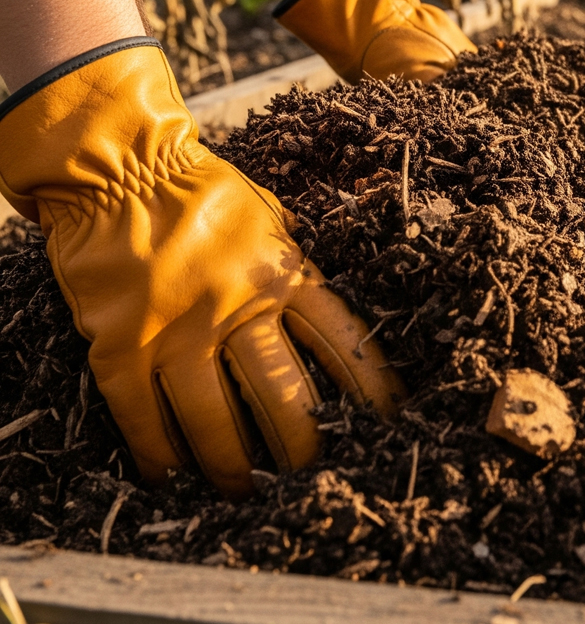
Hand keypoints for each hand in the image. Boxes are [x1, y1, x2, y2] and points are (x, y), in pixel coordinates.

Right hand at [0, 40, 400, 497]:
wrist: (120, 169)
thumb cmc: (202, 192)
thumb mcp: (269, 217)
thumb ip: (294, 263)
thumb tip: (328, 300)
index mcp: (285, 273)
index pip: (343, 342)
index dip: (369, 388)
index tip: (386, 421)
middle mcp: (239, 306)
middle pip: (284, 397)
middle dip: (302, 446)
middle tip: (309, 474)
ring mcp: (178, 329)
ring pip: (215, 421)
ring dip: (232, 467)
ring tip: (243, 492)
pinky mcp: (121, 345)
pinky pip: (143, 417)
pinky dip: (157, 455)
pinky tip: (168, 477)